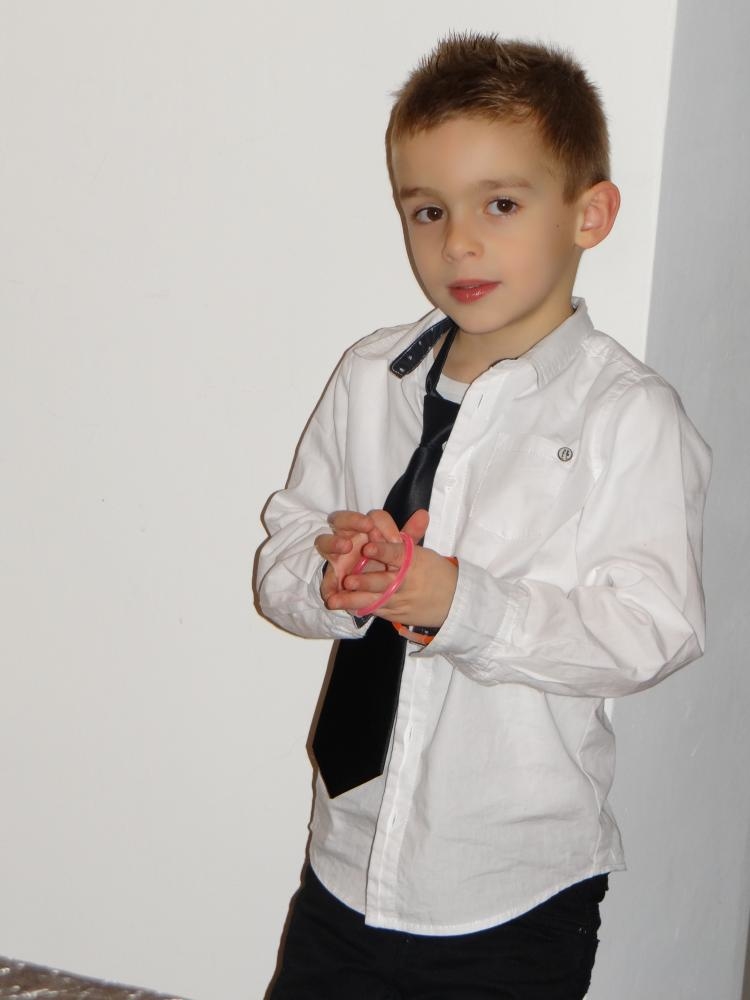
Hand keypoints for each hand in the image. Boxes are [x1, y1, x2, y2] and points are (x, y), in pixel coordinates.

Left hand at [325, 509, 457, 627]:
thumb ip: (412, 534)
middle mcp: (405, 582)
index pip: (398, 554)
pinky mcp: (393, 613)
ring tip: (335, 600)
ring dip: (354, 600)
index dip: (384, 550)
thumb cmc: (434, 571)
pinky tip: (341, 608)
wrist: (453, 602)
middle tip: (348, 579)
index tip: (368, 546)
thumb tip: (421, 512)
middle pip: (385, 582)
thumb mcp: (424, 553)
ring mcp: (398, 600)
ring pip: (375, 601)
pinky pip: (374, 611)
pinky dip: (358, 609)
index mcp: (413, 562)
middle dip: (366, 581)